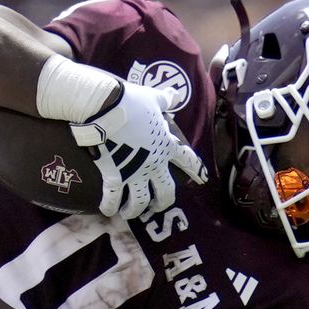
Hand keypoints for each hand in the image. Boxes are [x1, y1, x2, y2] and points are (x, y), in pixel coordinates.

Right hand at [71, 82, 206, 219]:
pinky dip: (109, 206)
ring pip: (140, 201)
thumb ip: (165, 101)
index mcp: (165, 145)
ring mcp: (134, 173)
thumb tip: (174, 95)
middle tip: (158, 206)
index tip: (202, 179)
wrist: (106, 109)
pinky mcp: (114, 176)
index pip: (186, 159)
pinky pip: (112, 197)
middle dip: (163, 202)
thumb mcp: (153, 98)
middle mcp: (153, 164)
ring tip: (130, 213)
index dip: (195, 169)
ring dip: (135, 210)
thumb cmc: (132, 102)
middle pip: (165, 190)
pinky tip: (107, 211)